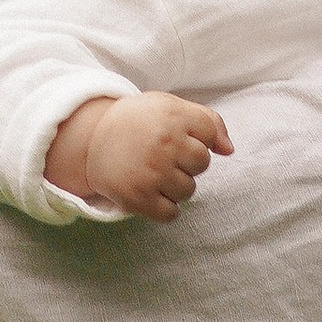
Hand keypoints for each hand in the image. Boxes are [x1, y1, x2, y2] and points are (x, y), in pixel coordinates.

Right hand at [45, 90, 232, 221]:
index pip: (209, 135)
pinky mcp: (138, 197)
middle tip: (162, 155)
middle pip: (201, 164)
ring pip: (188, 191)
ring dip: (175, 186)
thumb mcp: (170, 108)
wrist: (92, 139)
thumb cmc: (139, 123)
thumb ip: (207, 122)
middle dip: (187, 163)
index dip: (197, 138)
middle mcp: (164, 143)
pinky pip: (171, 213)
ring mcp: (151, 172)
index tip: (177, 137)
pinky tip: (151, 193)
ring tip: (154, 173)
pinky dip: (164, 207)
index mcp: (173, 116)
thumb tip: (229, 150)